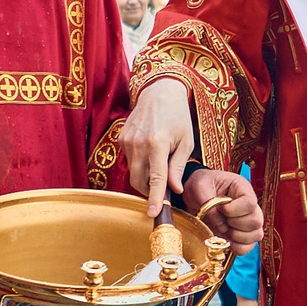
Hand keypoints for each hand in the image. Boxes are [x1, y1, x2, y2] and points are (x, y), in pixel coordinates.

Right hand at [124, 78, 196, 217]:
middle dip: (149, 190)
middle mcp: (138, 144)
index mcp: (157, 144)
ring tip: (160, 163)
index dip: (155, 198)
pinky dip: (140, 164)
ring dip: (145, 176)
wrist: (159, 92)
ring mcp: (126, 141)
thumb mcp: (185, 141)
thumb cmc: (177, 116)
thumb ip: (178, 167)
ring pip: (133, 172)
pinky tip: (150, 152)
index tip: (153, 213)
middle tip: (164, 189)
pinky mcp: (121, 139)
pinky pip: (129, 160)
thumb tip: (175, 190)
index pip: (156, 179)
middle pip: (138, 181)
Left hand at [185, 166, 263, 251]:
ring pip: (256, 235)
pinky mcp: (241, 234)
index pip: (250, 203)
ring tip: (224, 230)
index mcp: (242, 188)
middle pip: (256, 221)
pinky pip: (249, 247)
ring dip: (238, 237)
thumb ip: (208, 202)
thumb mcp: (199, 186)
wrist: (194, 195)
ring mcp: (247, 220)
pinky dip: (238, 247)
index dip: (235, 210)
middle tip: (222, 220)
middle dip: (235, 224)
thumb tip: (221, 225)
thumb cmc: (200, 185)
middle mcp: (249, 205)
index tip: (220, 208)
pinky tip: (226, 240)